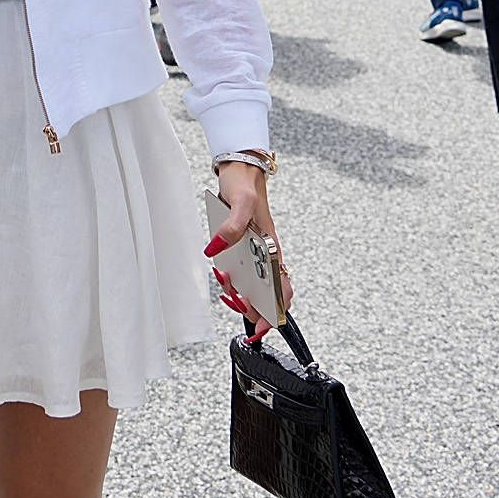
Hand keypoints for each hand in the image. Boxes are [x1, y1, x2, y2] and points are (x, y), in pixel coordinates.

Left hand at [204, 159, 288, 337]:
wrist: (239, 169)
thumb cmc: (245, 185)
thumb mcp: (240, 204)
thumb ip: (231, 228)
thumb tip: (216, 250)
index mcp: (272, 249)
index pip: (282, 291)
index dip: (274, 313)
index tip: (260, 328)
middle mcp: (267, 255)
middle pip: (266, 296)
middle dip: (250, 307)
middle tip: (234, 300)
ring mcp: (256, 253)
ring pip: (253, 287)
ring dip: (239, 294)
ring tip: (225, 283)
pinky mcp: (244, 248)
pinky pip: (241, 273)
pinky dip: (231, 280)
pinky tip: (221, 272)